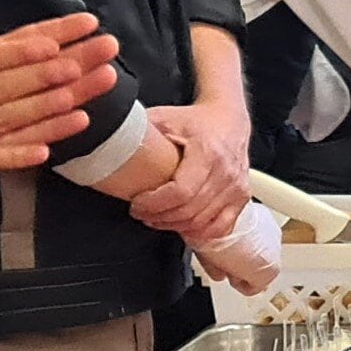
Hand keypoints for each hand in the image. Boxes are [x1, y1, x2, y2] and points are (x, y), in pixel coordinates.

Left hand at [127, 100, 250, 240]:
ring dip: (174, 226)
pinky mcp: (240, 197)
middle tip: (142, 213)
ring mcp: (235, 187)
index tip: (137, 203)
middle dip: (159, 218)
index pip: (181, 192)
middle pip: (189, 212)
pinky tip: (184, 226)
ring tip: (157, 218)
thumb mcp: (164, 117)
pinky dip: (200, 233)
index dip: (155, 204)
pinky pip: (220, 227)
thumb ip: (140, 130)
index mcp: (206, 152)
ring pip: (202, 223)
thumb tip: (110, 140)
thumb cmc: (196, 120)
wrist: (228, 118)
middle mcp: (225, 172)